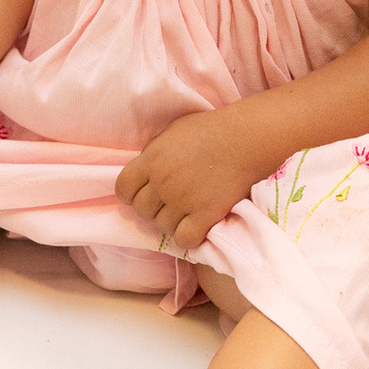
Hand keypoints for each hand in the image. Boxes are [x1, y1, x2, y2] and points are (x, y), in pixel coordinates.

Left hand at [115, 107, 274, 249]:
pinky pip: (185, 239)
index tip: (143, 194)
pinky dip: (189, 236)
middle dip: (153, 209)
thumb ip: (155, 152)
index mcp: (151, 160)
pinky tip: (197, 227)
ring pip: (163, 227)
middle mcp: (162, 183)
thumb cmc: (210, 129)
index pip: (123, 189)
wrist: (245, 139)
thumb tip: (146, 167)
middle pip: (142, 211)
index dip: (131, 194)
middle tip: (169, 203)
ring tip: (186, 213)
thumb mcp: (172, 132)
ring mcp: (183, 201)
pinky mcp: (205, 215)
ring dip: (172, 222)